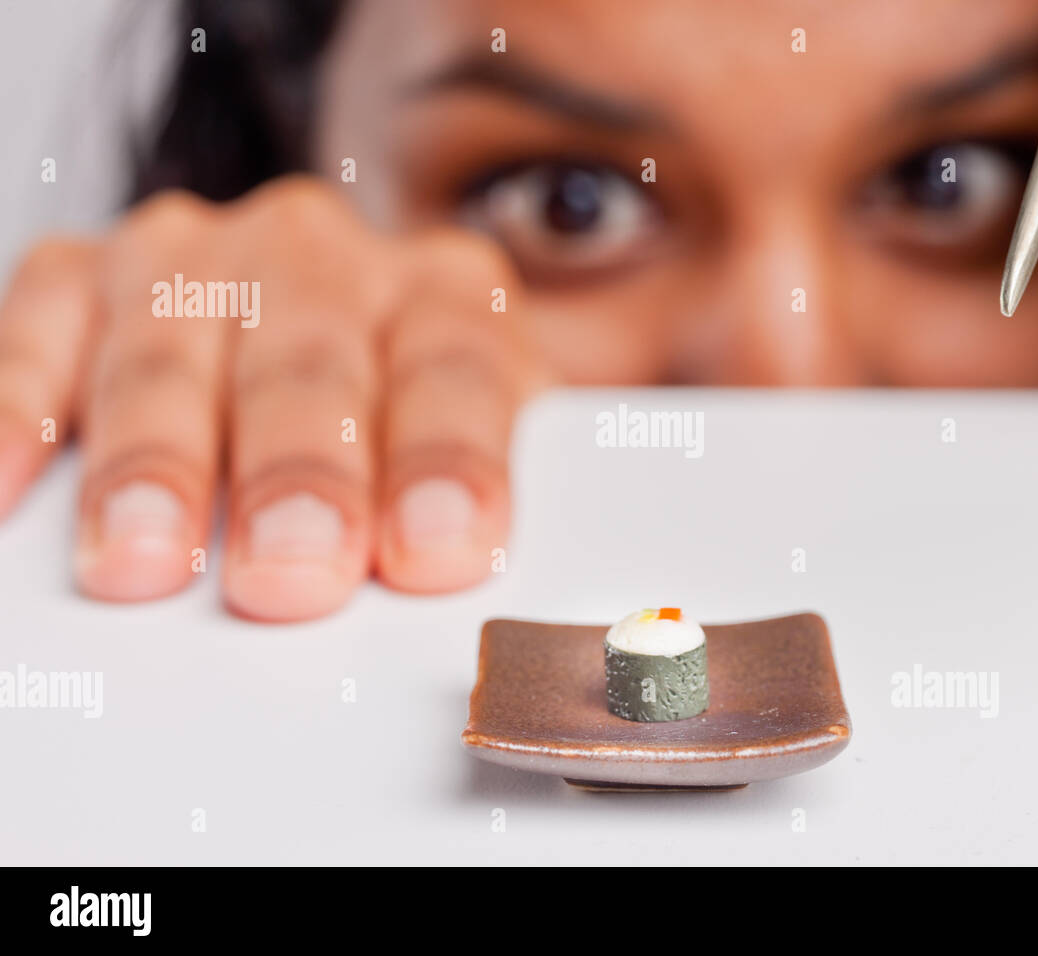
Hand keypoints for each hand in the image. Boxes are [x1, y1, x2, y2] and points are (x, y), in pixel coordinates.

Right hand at [0, 176, 546, 620]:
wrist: (339, 312)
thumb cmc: (408, 403)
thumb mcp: (480, 437)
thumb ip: (467, 497)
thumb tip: (450, 581)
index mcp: (444, 296)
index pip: (453, 377)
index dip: (445, 465)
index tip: (432, 551)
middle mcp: (322, 260)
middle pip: (310, 369)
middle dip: (297, 477)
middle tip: (288, 576)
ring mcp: (198, 257)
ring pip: (171, 355)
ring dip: (156, 462)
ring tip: (143, 556)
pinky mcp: (83, 274)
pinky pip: (40, 324)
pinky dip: (19, 400)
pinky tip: (12, 477)